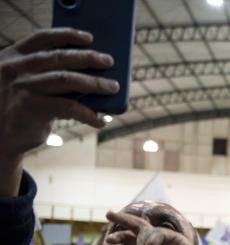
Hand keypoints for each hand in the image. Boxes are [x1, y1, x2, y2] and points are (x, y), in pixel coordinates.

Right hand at [0, 29, 116, 194]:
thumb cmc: (18, 108)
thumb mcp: (24, 84)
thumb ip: (45, 76)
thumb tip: (90, 77)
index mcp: (13, 57)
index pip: (41, 38)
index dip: (67, 35)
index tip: (89, 37)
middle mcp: (15, 68)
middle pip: (59, 57)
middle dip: (88, 57)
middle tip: (109, 61)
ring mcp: (23, 87)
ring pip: (67, 79)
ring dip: (94, 83)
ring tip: (113, 87)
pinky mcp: (31, 107)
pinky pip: (68, 107)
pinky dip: (88, 113)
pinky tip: (100, 119)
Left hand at [104, 210, 229, 244]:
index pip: (127, 238)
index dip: (118, 237)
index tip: (109, 240)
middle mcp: (152, 242)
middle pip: (136, 225)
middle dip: (122, 218)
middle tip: (109, 214)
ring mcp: (164, 239)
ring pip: (146, 230)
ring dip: (141, 244)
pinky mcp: (175, 239)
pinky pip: (159, 234)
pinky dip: (152, 243)